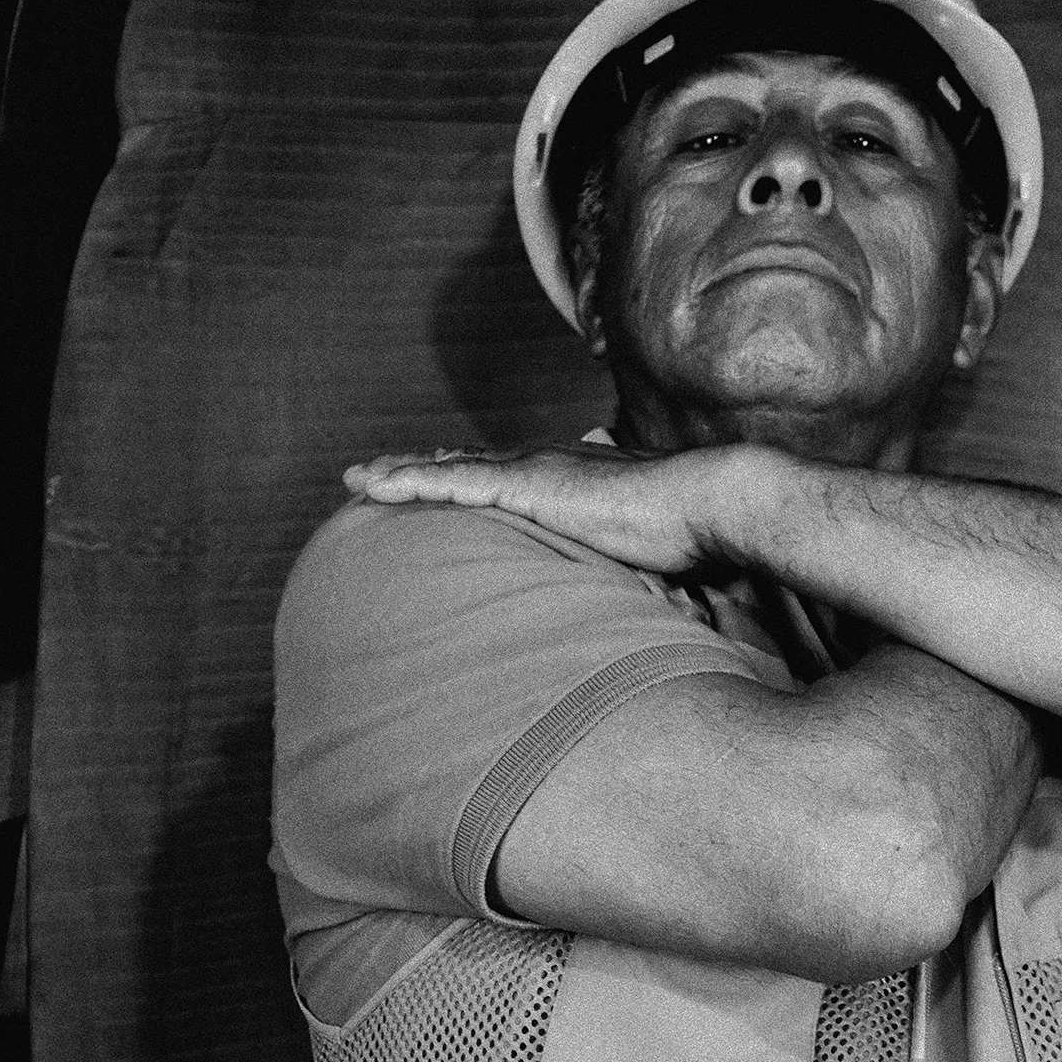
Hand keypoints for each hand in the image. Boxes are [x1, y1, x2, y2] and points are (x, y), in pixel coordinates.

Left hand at [341, 441, 739, 575]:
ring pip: (446, 467)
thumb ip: (620, 565)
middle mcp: (542, 466)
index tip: (430, 483)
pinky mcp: (527, 485)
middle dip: (415, 468)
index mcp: (566, 482)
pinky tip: (376, 487)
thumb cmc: (686, 535)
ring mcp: (532, 472)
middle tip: (370, 476)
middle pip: (461, 463)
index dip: (461, 477)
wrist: (705, 504)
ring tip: (356, 480)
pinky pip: (451, 481)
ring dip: (398, 473)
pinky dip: (410, 482)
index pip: (501, 476)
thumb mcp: (641, 554)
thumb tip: (634, 599)